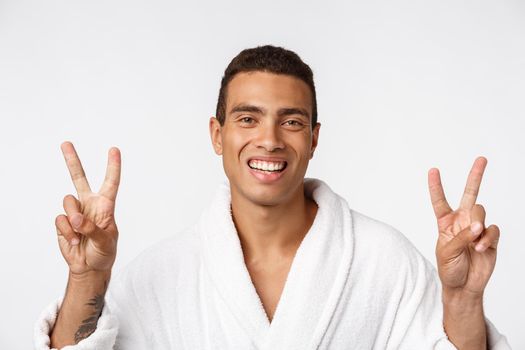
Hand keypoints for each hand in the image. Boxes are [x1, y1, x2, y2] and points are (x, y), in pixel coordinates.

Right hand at [55, 141, 120, 275]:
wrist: (89, 267)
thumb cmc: (104, 252)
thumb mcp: (106, 242)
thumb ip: (93, 229)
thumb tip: (76, 218)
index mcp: (106, 206)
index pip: (110, 183)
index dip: (113, 166)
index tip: (114, 149)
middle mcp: (89, 204)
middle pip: (79, 178)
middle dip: (72, 160)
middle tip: (66, 143)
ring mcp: (74, 212)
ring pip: (68, 201)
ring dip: (73, 218)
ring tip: (80, 233)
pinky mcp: (62, 222)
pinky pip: (60, 220)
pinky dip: (66, 232)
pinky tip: (73, 241)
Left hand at [428, 157, 499, 296]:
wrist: (464, 287)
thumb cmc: (449, 269)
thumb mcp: (446, 252)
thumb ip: (460, 236)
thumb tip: (477, 226)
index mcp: (445, 222)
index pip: (439, 201)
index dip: (436, 186)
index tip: (433, 170)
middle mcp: (462, 221)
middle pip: (469, 194)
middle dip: (476, 176)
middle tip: (482, 159)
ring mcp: (477, 228)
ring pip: (482, 211)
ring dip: (478, 224)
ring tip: (475, 240)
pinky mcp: (491, 238)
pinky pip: (493, 229)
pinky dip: (488, 238)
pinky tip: (482, 248)